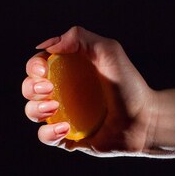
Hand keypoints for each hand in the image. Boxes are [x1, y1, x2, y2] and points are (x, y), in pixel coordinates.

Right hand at [22, 26, 156, 155]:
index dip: (34, 66)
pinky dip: (48, 133)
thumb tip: (48, 45)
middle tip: (48, 89)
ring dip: (36, 109)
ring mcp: (64, 116)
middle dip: (31, 87)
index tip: (43, 70)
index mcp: (68, 71)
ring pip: (32, 112)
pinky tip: (64, 128)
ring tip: (54, 108)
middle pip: (29, 88)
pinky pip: (46, 137)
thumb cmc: (129, 85)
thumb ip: (80, 37)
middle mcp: (63, 92)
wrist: (145, 119)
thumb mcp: (108, 51)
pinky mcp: (68, 138)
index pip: (38, 65)